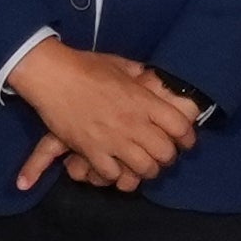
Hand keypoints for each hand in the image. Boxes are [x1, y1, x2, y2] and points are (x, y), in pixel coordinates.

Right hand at [5, 37, 202, 194]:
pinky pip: (112, 174)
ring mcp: (112, 139)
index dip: (187, 137)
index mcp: (143, 100)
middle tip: (161, 155)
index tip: (185, 141)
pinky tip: (114, 167)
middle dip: (166, 157)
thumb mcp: (120, 65)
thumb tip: (149, 77)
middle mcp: (133, 123)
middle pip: (165, 153)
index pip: (180, 126)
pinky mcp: (91, 150)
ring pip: (143, 168)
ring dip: (144, 170)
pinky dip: (115, 174)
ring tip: (140, 166)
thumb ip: (138, 75)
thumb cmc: (85, 66)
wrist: (52, 75)